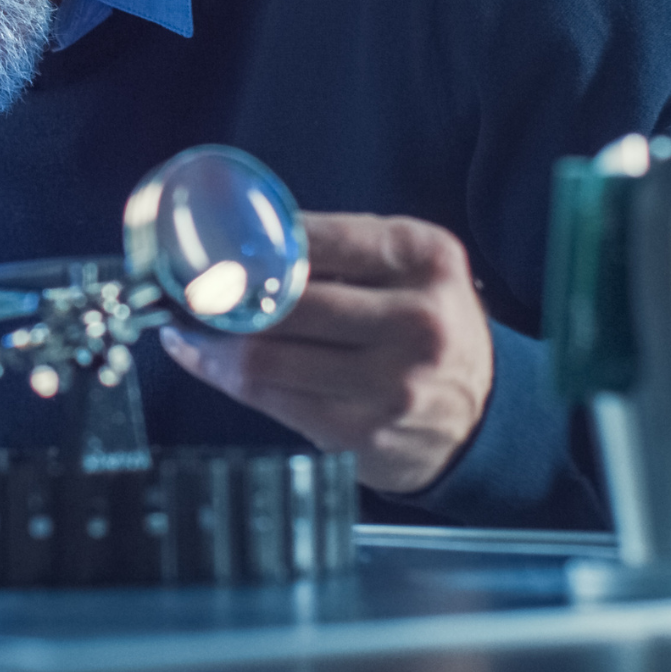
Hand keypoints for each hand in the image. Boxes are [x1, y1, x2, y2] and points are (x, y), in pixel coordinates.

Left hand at [159, 212, 494, 493]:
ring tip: (190, 324)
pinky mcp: (361, 433)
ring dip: (212, 342)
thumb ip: (342, 248)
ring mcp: (390, 384)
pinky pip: (270, 401)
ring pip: (265, 359)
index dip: (251, 244)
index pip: (317, 239)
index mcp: (425, 259)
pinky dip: (223, 376)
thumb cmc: (429, 325)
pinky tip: (206, 359)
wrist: (483, 415)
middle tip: (187, 287)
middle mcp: (415, 321)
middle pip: (284, 304)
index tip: (209, 244)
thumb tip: (244, 238)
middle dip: (222, 297)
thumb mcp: (411, 267)